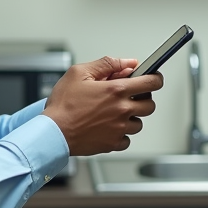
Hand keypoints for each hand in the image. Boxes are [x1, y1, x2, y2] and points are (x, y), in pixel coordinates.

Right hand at [43, 56, 163, 155]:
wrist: (52, 133)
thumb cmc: (62, 105)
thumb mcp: (79, 73)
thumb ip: (107, 64)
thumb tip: (127, 63)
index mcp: (116, 91)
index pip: (151, 83)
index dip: (155, 79)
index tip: (153, 79)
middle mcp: (121, 110)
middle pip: (150, 105)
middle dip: (142, 99)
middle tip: (129, 97)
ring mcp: (118, 129)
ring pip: (139, 123)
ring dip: (131, 117)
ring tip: (114, 113)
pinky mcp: (112, 144)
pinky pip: (127, 140)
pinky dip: (121, 134)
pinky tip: (109, 127)